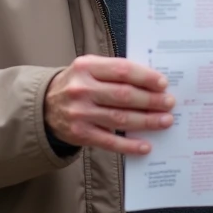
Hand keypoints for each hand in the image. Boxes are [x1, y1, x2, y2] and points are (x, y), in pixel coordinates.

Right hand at [44, 55, 174, 154]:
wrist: (44, 106)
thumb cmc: (76, 83)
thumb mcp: (89, 68)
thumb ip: (115, 71)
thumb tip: (152, 82)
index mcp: (86, 67)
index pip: (122, 70)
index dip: (145, 77)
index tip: (163, 84)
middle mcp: (82, 89)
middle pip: (124, 96)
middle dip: (151, 100)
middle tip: (169, 103)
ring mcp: (80, 113)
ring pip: (120, 119)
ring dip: (146, 121)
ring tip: (165, 121)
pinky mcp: (80, 134)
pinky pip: (109, 142)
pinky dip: (129, 145)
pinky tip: (146, 146)